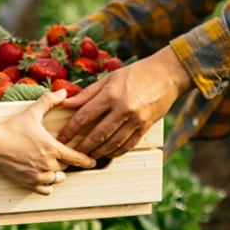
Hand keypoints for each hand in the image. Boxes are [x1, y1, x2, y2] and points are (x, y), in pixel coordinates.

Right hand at [0, 89, 96, 194]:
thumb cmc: (11, 129)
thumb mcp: (31, 113)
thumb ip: (48, 101)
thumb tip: (64, 91)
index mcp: (53, 149)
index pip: (77, 158)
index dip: (87, 160)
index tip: (93, 161)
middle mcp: (48, 165)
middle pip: (67, 168)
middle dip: (66, 162)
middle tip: (63, 157)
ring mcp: (39, 176)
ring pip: (57, 179)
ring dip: (57, 174)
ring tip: (52, 166)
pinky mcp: (29, 184)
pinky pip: (46, 190)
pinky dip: (48, 185)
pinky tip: (45, 178)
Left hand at [56, 46, 191, 157]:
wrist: (167, 75)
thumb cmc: (136, 73)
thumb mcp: (110, 78)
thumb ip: (88, 93)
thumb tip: (67, 103)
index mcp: (111, 94)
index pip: (84, 116)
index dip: (70, 129)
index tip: (62, 138)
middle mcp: (123, 109)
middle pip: (97, 134)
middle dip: (82, 146)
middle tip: (71, 153)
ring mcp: (136, 120)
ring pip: (113, 143)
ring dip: (98, 152)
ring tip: (87, 156)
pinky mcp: (146, 127)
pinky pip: (128, 144)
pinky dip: (116, 152)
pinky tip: (107, 153)